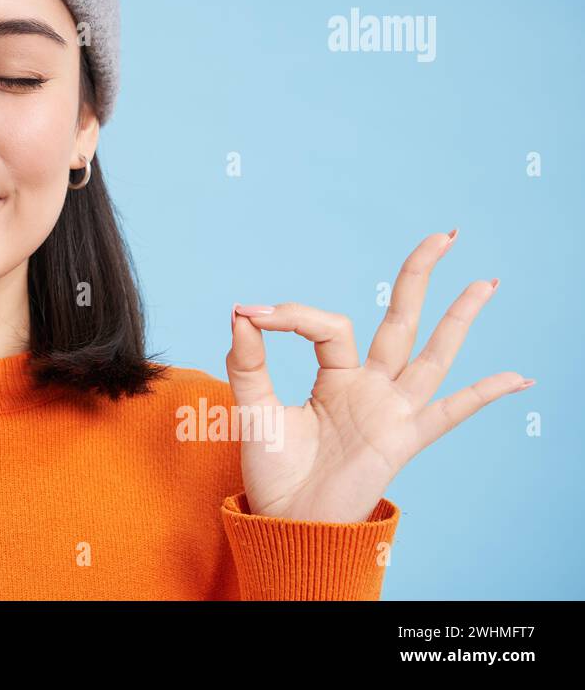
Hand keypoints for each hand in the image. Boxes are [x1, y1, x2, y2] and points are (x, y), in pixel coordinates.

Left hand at [223, 229, 533, 522]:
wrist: (284, 523)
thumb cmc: (272, 470)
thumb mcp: (253, 408)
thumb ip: (247, 362)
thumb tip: (239, 312)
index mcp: (336, 375)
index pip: (327, 324)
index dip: (290, 314)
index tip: (251, 313)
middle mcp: (371, 388)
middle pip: (402, 321)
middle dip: (420, 277)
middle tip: (443, 235)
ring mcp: (391, 412)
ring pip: (431, 354)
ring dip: (459, 319)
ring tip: (485, 283)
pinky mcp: (402, 441)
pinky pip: (449, 414)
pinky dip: (483, 395)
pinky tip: (518, 377)